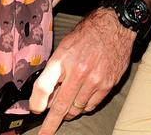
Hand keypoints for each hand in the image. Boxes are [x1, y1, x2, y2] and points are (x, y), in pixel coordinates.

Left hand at [29, 8, 135, 133]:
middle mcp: (78, 71)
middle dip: (51, 123)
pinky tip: (82, 97)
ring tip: (68, 103)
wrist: (115, 26)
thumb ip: (55, 71)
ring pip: (76, 109)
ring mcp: (94, 80)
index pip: (43, 87)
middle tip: (46, 131)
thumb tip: (47, 97)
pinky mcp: (108, 85)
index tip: (35, 111)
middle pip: (60, 106)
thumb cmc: (87, 35)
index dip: (36, 103)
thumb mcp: (64, 47)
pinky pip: (91, 106)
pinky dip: (84, 106)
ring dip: (69, 111)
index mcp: (63, 59)